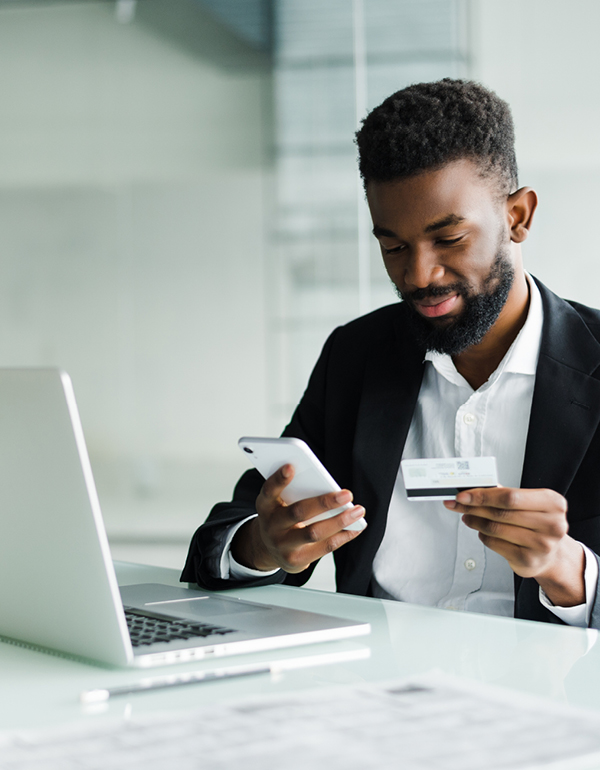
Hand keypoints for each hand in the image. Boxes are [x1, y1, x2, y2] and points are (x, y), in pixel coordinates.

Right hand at [231, 464, 366, 572]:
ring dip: (339, 521)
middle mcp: (271, 526)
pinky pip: (323, 547)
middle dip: (325, 503)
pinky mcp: (295, 560)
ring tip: (358, 511)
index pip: (269, 490)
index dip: (279, 479)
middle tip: (347, 494)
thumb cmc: (281, 516)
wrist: (269, 548)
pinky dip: (343, 536)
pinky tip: (356, 527)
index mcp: (265, 506)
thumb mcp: (279, 502)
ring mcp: (282, 545)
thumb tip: (329, 488)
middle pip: (298, 512)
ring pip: (314, 532)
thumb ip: (295, 492)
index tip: (291, 466)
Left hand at [444, 487, 584, 606]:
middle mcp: (551, 524)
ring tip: (468, 517)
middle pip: (501, 512)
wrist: (551, 555)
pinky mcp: (528, 560)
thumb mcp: (529, 504)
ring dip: (475, 521)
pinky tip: (481, 531)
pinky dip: (483, 535)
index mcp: (553, 503)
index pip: (510, 496)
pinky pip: (495, 543)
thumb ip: (504, 495)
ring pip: (495, 528)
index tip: (464, 495)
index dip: (483, 495)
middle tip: (459, 504)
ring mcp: (541, 544)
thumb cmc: (537, 525)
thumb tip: (473, 489)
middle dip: (475, 507)